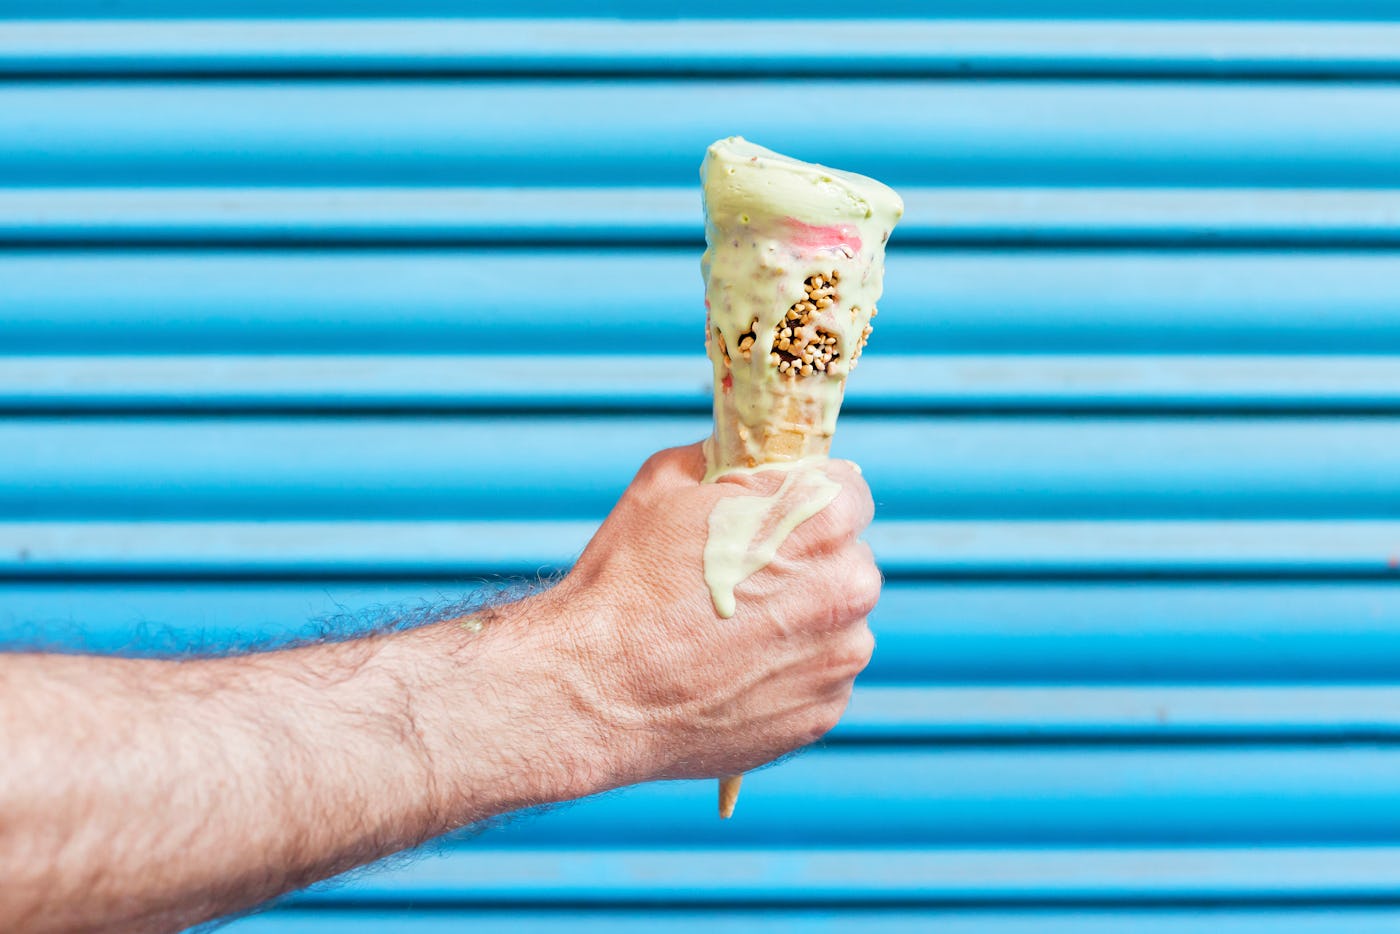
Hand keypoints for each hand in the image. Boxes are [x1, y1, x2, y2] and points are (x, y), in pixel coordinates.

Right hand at [542, 442, 878, 789]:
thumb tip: (745, 464)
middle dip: (806, 560)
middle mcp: (849, 588)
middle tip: (742, 576)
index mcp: (823, 520)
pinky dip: (788, 671)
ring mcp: (840, 657)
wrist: (596, 689)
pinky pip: (819, 675)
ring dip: (801, 618)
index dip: (802, 498)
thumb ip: (727, 464)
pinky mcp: (823, 712)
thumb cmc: (627, 581)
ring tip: (731, 631)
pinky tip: (733, 671)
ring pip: (837, 621)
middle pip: (846, 558)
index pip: (848, 490)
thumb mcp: (668, 485)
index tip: (769, 515)